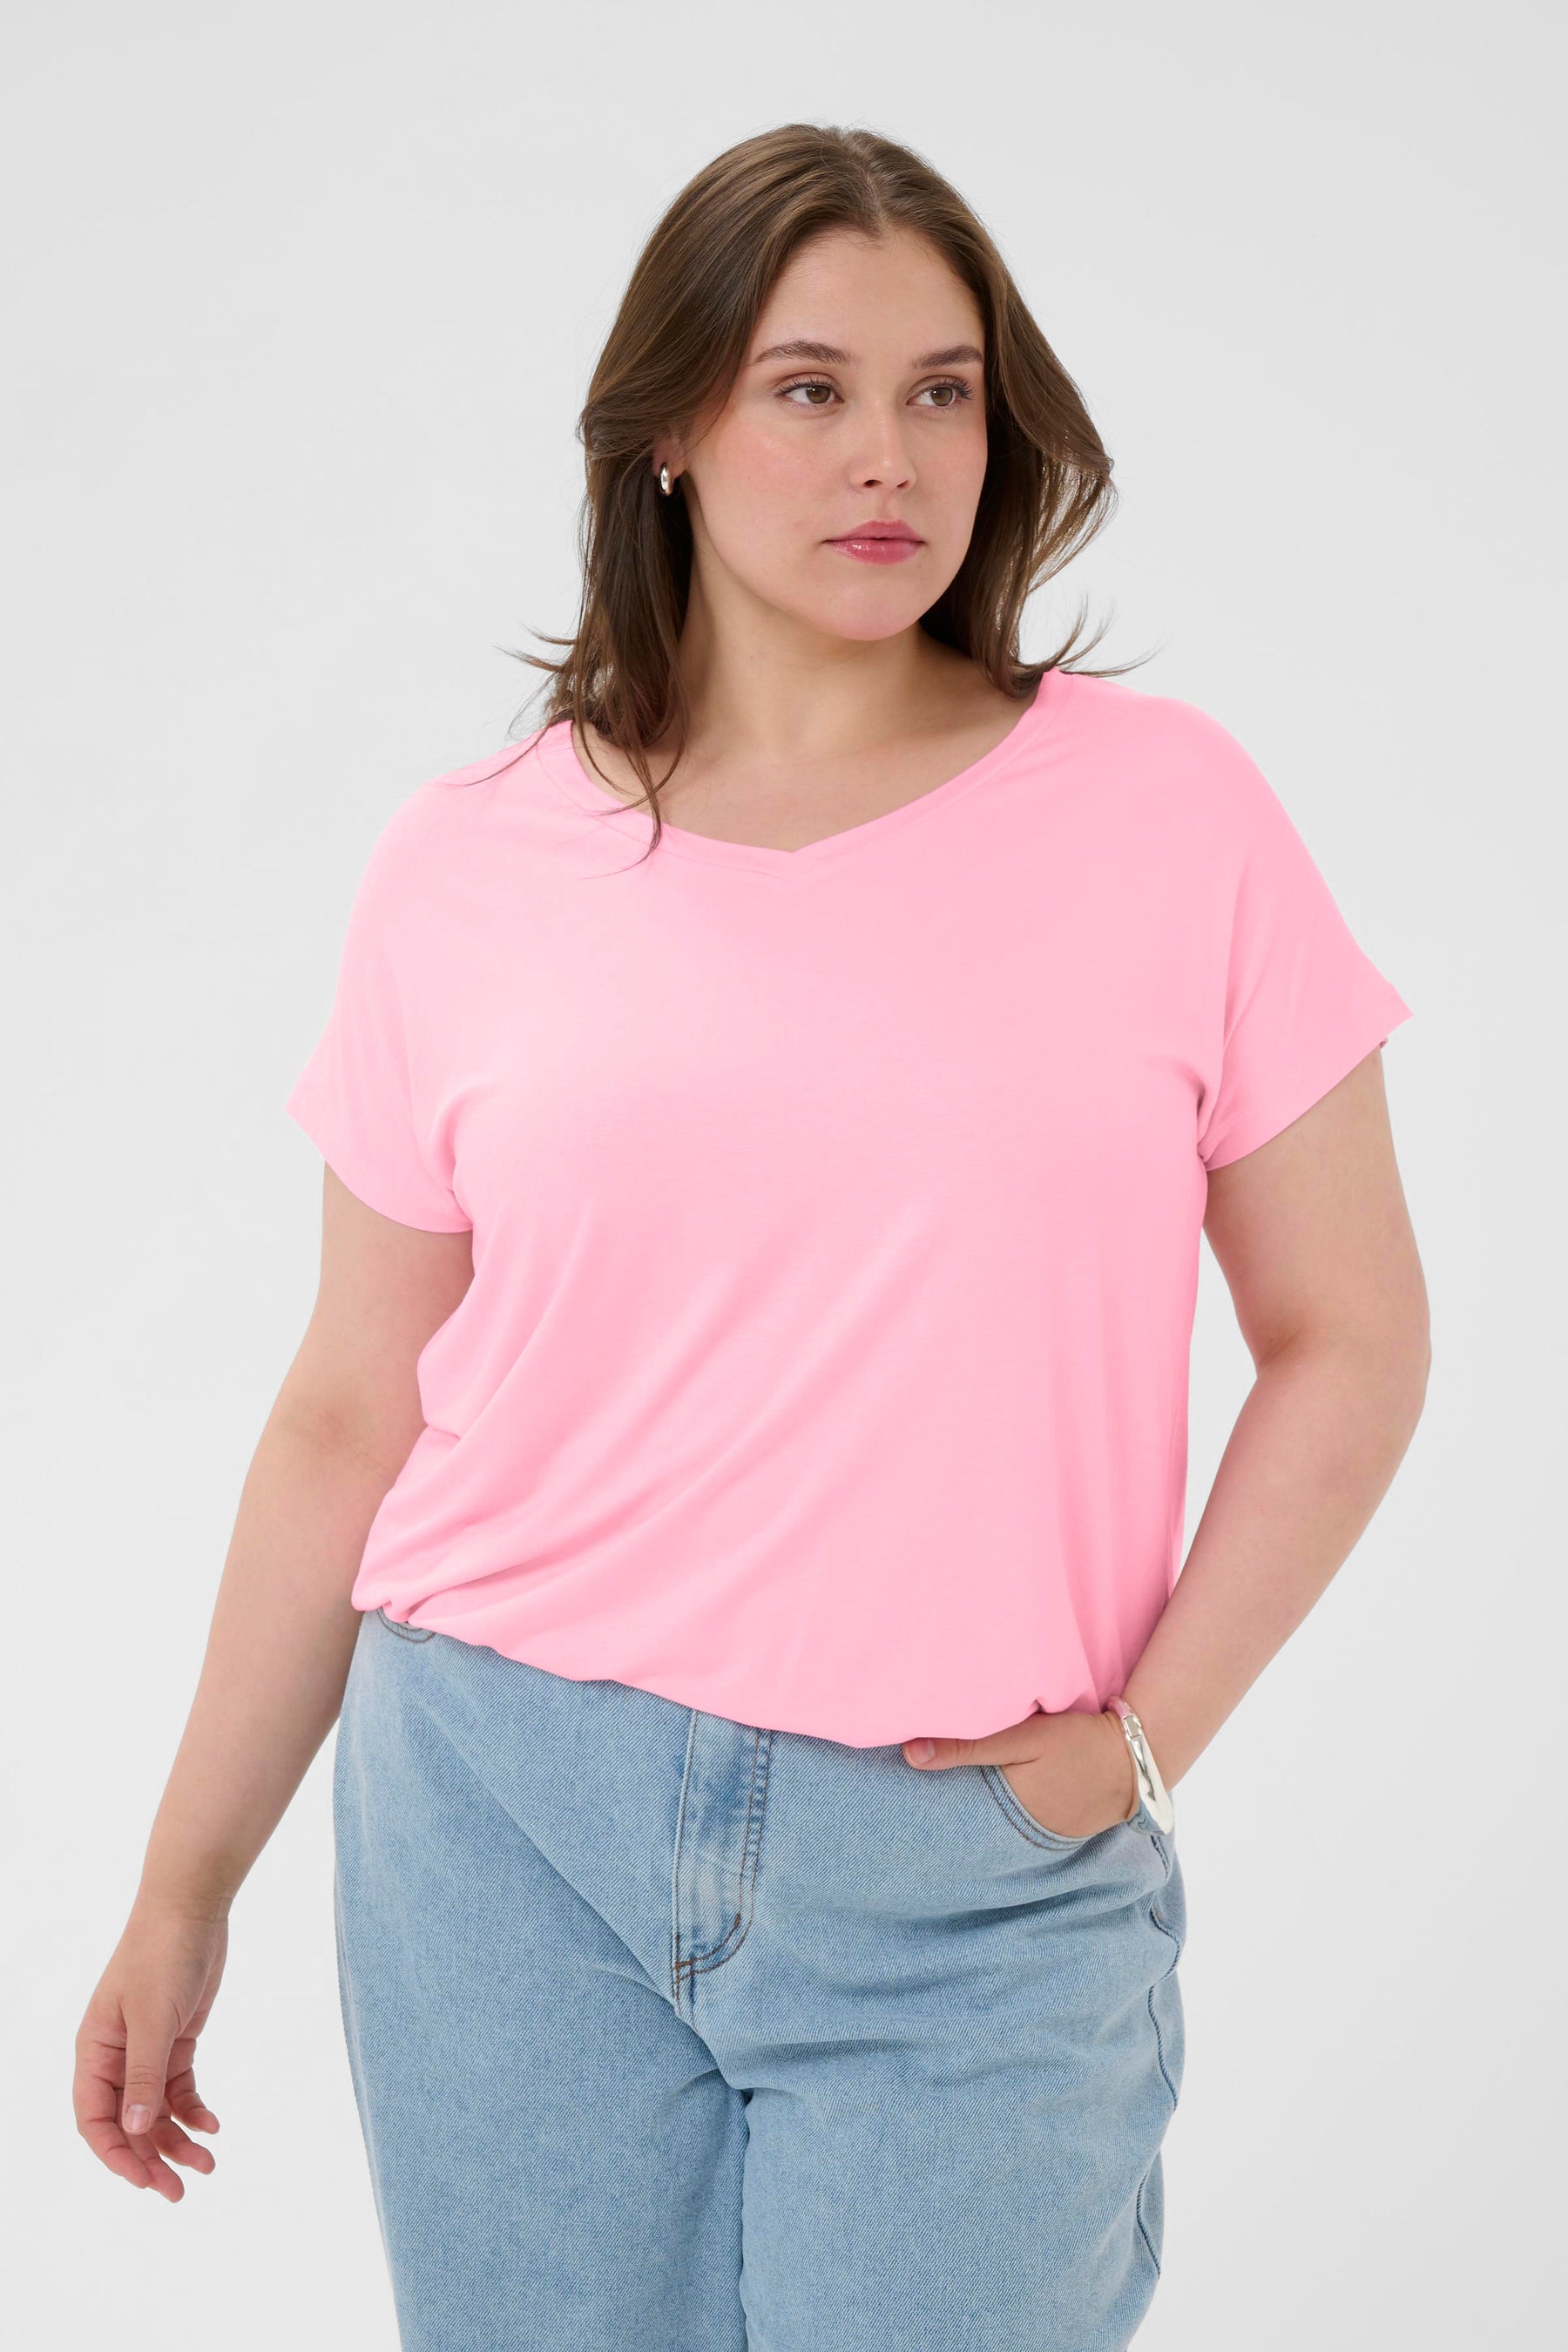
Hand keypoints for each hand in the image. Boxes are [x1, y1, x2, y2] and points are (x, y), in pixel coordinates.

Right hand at [73, 1899, 227, 2201]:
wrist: (192, 1909)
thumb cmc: (161, 1956)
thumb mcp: (152, 2019)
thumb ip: (144, 2075)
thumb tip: (136, 2130)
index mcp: (94, 2053)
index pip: (94, 2120)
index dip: (115, 2155)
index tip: (143, 2181)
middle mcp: (115, 2058)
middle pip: (128, 2124)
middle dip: (151, 2159)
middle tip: (180, 2191)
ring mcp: (146, 2050)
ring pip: (155, 2112)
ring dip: (177, 2140)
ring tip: (208, 2163)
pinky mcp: (176, 2041)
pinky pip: (178, 2089)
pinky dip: (193, 2110)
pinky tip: (212, 2125)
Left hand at [903, 1705, 1136, 1839]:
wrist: (1138, 1756)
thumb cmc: (1080, 1741)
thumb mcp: (1024, 1738)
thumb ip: (969, 1746)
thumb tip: (909, 1755)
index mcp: (1009, 1811)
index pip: (957, 1813)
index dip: (932, 1803)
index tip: (907, 1794)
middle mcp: (1023, 1832)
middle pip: (976, 1823)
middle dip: (953, 1810)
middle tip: (923, 1794)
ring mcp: (1045, 1834)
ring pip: (998, 1824)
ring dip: (982, 1810)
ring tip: (953, 1796)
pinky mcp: (1061, 1828)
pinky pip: (1023, 1822)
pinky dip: (1009, 1810)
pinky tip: (1000, 1793)